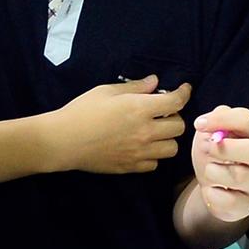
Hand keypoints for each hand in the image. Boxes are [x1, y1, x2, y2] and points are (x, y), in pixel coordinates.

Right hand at [54, 76, 189, 174]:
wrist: (64, 140)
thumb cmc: (82, 111)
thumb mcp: (107, 91)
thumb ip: (135, 87)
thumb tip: (155, 82)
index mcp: (140, 109)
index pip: (176, 102)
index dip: (184, 93)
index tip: (184, 89)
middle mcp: (145, 132)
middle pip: (179, 126)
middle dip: (174, 116)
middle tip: (162, 112)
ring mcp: (140, 152)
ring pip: (171, 148)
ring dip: (167, 138)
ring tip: (154, 131)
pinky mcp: (131, 167)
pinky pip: (155, 163)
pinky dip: (153, 155)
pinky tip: (142, 147)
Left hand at [190, 106, 248, 222]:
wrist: (215, 191)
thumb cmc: (214, 158)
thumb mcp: (209, 136)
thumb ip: (212, 124)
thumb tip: (206, 123)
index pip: (245, 119)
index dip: (221, 120)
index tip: (198, 125)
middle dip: (225, 148)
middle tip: (208, 149)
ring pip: (239, 176)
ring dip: (214, 171)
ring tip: (209, 171)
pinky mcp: (247, 204)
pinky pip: (230, 200)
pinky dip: (213, 194)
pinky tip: (211, 190)